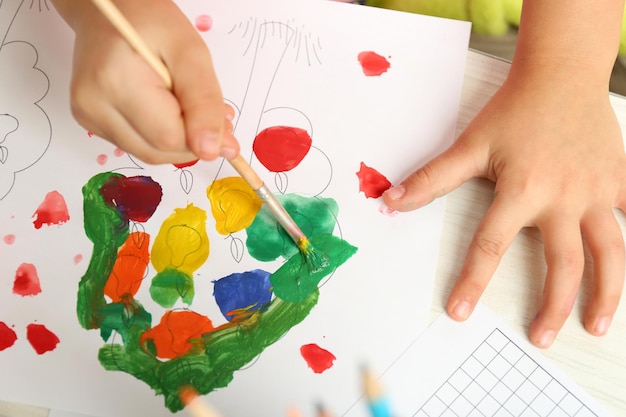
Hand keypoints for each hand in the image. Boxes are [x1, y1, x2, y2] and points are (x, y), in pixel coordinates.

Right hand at [52, 0, 237, 164]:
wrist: (110, 10)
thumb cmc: (150, 23)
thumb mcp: (191, 53)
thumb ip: (205, 102)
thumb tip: (211, 150)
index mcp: (116, 82)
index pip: (169, 138)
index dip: (202, 136)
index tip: (223, 120)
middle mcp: (93, 105)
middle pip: (157, 152)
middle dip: (192, 140)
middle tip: (213, 114)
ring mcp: (87, 116)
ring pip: (148, 153)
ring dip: (178, 140)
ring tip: (189, 106)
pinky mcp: (89, 122)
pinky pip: (136, 145)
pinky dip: (159, 135)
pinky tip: (166, 109)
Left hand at [383, 60, 625, 347]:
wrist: (560, 74)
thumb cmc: (513, 110)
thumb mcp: (469, 145)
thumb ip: (432, 179)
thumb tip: (390, 201)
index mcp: (522, 191)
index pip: (490, 247)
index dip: (471, 282)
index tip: (459, 312)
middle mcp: (564, 198)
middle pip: (563, 265)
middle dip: (552, 306)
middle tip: (540, 339)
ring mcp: (598, 192)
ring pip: (611, 252)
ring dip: (607, 293)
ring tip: (597, 327)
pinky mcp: (620, 180)